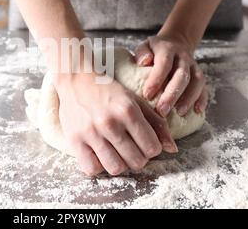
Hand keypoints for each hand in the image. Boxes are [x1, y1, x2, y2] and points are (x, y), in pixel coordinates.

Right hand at [54, 73, 177, 175]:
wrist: (76, 78)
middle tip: (132, 150)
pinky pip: (91, 168)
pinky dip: (98, 167)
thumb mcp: (135, 100)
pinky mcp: (74, 139)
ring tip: (117, 154)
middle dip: (138, 158)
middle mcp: (109, 122)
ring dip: (120, 164)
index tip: (144, 143)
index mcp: (127, 110)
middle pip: (136, 161)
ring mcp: (90, 132)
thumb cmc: (108, 90)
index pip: (152, 148)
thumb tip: (173, 149)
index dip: (152, 149)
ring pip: (116, 168)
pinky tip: (100, 156)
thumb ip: (156, 123)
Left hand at [134, 33, 207, 117]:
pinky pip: (204, 87)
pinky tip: (197, 111)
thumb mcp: (145, 46)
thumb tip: (144, 62)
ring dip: (189, 99)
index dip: (156, 79)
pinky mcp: (200, 75)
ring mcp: (194, 66)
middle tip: (162, 110)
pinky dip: (202, 99)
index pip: (164, 63)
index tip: (147, 95)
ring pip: (196, 82)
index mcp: (168, 49)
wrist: (175, 42)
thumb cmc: (155, 50)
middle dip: (172, 94)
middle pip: (182, 75)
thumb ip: (142, 53)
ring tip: (179, 113)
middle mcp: (183, 57)